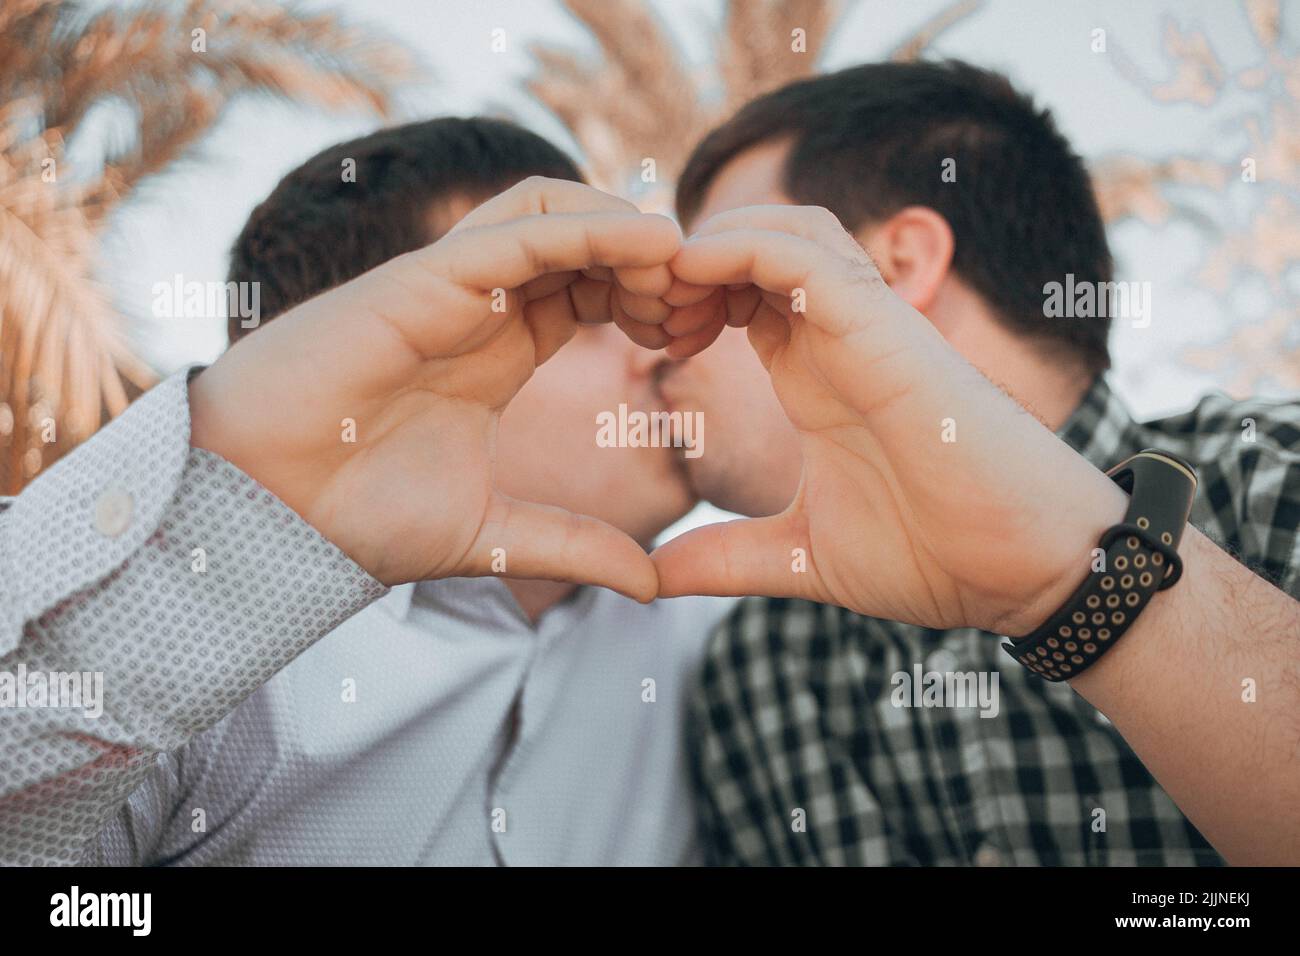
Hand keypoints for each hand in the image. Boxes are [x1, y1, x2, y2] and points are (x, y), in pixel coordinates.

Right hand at [189, 178, 680, 599]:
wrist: (265, 515)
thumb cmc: (357, 514)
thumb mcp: (496, 532)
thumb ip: (574, 545)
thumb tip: (649, 584)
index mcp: (499, 349)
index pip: (591, 289)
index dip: (653, 300)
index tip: (698, 339)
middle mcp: (479, 306)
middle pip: (584, 241)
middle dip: (652, 261)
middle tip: (702, 303)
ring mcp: (448, 286)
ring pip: (553, 212)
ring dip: (627, 230)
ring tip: (682, 269)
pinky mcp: (420, 279)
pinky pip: (517, 229)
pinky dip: (588, 226)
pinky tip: (650, 244)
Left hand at [652, 205, 1127, 633]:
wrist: (1029, 572)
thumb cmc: (936, 555)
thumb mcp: (800, 558)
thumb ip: (726, 557)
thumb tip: (651, 579)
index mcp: (813, 374)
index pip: (736, 293)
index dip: (676, 299)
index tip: (633, 338)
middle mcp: (836, 337)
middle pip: (753, 243)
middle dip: (681, 260)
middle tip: (634, 310)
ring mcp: (865, 328)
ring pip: (782, 228)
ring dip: (709, 243)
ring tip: (661, 294)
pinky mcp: (889, 331)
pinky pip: (807, 256)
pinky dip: (741, 247)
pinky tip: (691, 275)